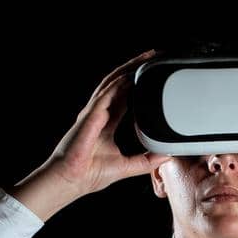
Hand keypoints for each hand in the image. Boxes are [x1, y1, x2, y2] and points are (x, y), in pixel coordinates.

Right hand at [41, 48, 173, 196]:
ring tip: (141, 60)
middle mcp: (99, 114)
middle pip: (117, 84)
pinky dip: (114, 87)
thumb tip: (166, 157)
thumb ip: (146, 161)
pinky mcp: (88, 119)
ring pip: (110, 85)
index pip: (124, 96)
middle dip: (133, 69)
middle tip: (150, 57)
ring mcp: (92, 114)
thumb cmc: (90, 173)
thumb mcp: (126, 166)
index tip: (150, 74)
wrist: (71, 180)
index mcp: (106, 123)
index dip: (136, 84)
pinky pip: (103, 98)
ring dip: (125, 71)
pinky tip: (126, 78)